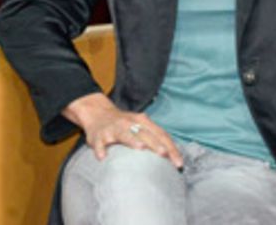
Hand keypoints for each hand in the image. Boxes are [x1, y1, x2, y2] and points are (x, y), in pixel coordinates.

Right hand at [63, 92, 182, 167]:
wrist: (96, 113)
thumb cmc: (125, 125)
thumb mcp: (140, 126)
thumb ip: (155, 139)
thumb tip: (174, 159)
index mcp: (142, 121)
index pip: (160, 134)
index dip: (171, 148)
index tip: (178, 163)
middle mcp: (129, 123)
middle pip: (144, 133)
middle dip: (155, 143)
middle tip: (163, 153)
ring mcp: (113, 128)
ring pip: (124, 134)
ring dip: (132, 140)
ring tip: (139, 147)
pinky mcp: (99, 135)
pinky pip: (100, 143)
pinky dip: (101, 149)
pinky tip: (103, 157)